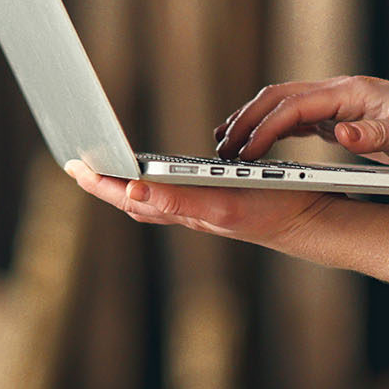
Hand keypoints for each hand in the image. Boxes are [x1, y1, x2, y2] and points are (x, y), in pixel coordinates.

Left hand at [66, 158, 325, 253]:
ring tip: (102, 171)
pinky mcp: (218, 207)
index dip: (103, 184)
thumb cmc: (274, 211)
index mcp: (186, 209)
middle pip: (135, 201)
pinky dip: (152, 188)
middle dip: (105, 185)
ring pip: (152, 202)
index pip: (132, 197)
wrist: (313, 223)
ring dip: (124, 187)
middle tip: (76, 166)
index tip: (75, 167)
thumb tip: (132, 189)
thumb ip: (177, 201)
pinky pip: (173, 200)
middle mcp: (191, 213)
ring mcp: (204, 212)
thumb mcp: (222, 206)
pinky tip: (149, 181)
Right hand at [213, 75, 388, 166]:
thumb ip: (378, 136)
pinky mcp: (336, 115)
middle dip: (245, 121)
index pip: (294, 106)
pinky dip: (268, 128)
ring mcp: (335, 102)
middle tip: (220, 151)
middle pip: (277, 98)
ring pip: (280, 104)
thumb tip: (343, 133)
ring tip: (223, 146)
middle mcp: (338, 92)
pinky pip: (292, 117)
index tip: (244, 153)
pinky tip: (254, 146)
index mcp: (350, 92)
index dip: (265, 128)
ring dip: (251, 122)